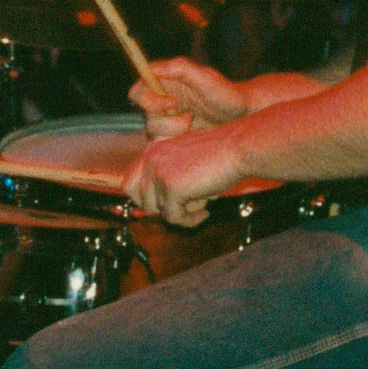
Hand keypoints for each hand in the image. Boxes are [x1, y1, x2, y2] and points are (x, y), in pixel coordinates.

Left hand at [123, 128, 243, 227]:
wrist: (238, 148)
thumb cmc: (220, 156)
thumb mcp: (185, 163)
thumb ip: (167, 178)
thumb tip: (155, 208)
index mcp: (152, 150)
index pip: (129, 183)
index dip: (143, 199)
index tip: (162, 206)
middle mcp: (151, 159)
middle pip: (138, 200)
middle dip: (159, 209)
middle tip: (183, 208)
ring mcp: (159, 172)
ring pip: (159, 210)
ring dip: (181, 212)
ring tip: (201, 202)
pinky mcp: (171, 187)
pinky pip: (174, 217)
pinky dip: (190, 220)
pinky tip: (206, 211)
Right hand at [129, 57, 248, 140]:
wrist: (241, 117)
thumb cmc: (225, 93)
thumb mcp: (205, 77)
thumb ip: (179, 68)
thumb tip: (153, 68)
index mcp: (163, 83)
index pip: (138, 91)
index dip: (148, 100)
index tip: (171, 104)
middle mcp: (161, 101)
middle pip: (144, 115)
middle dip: (166, 120)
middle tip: (189, 118)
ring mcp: (166, 120)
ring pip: (152, 132)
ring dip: (174, 131)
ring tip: (194, 125)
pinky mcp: (172, 137)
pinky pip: (162, 144)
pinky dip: (175, 142)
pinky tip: (193, 136)